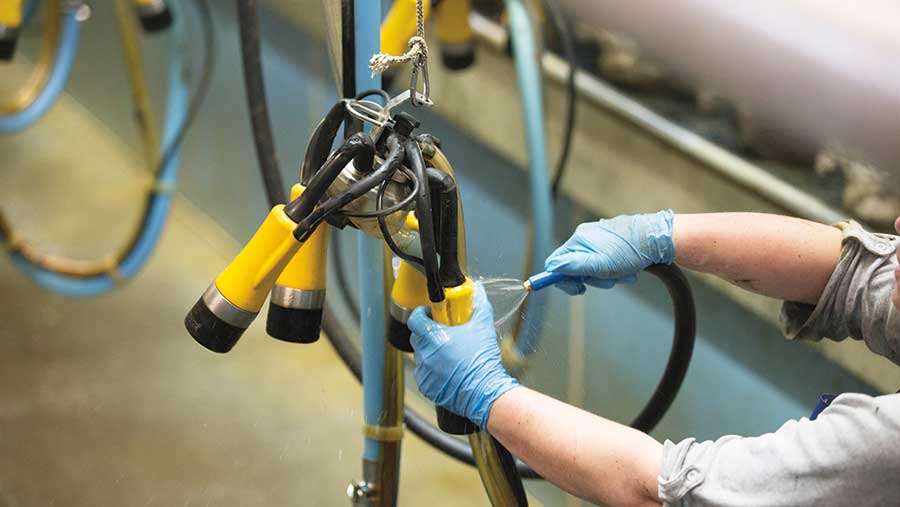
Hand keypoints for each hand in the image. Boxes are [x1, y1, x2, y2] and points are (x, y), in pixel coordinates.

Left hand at [407, 282, 518, 427]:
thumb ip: (479, 305)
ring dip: (431, 351)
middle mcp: (424, 354)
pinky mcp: (425, 386)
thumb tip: (479, 290)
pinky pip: (424, 373)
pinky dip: (433, 370)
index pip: (414, 319)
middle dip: (428, 332)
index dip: (422, 314)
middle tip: (444, 332)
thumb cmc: (482, 360)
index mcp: (432, 337)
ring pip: (421, 355)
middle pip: (418, 336)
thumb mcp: (483, 327)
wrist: (485, 392)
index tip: (431, 314)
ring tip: (449, 353)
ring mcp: (423, 371)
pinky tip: (449, 369)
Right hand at [545, 210, 674, 294]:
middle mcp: (585, 236)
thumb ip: (574, 266)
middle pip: (575, 266)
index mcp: (579, 239)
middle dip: (592, 278)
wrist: (657, 239)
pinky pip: (604, 260)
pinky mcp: (610, 240)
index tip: (576, 289)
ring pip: (592, 266)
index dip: (562, 279)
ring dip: (607, 275)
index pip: (556, 262)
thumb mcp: (599, 264)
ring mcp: (598, 237)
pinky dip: (614, 268)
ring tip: (624, 274)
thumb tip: (552, 267)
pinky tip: (627, 269)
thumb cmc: (630, 251)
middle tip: (609, 280)